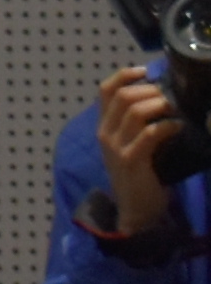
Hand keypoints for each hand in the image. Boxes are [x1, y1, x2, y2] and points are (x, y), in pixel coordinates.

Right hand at [95, 67, 188, 232]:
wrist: (135, 211)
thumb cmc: (140, 176)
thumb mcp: (131, 146)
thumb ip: (138, 126)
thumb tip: (163, 100)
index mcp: (104, 127)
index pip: (105, 90)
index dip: (124, 75)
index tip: (146, 71)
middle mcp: (105, 133)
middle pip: (122, 96)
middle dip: (150, 90)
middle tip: (170, 96)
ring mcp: (116, 146)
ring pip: (135, 111)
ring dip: (160, 105)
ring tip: (176, 109)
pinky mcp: (131, 160)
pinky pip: (149, 134)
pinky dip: (167, 126)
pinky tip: (179, 127)